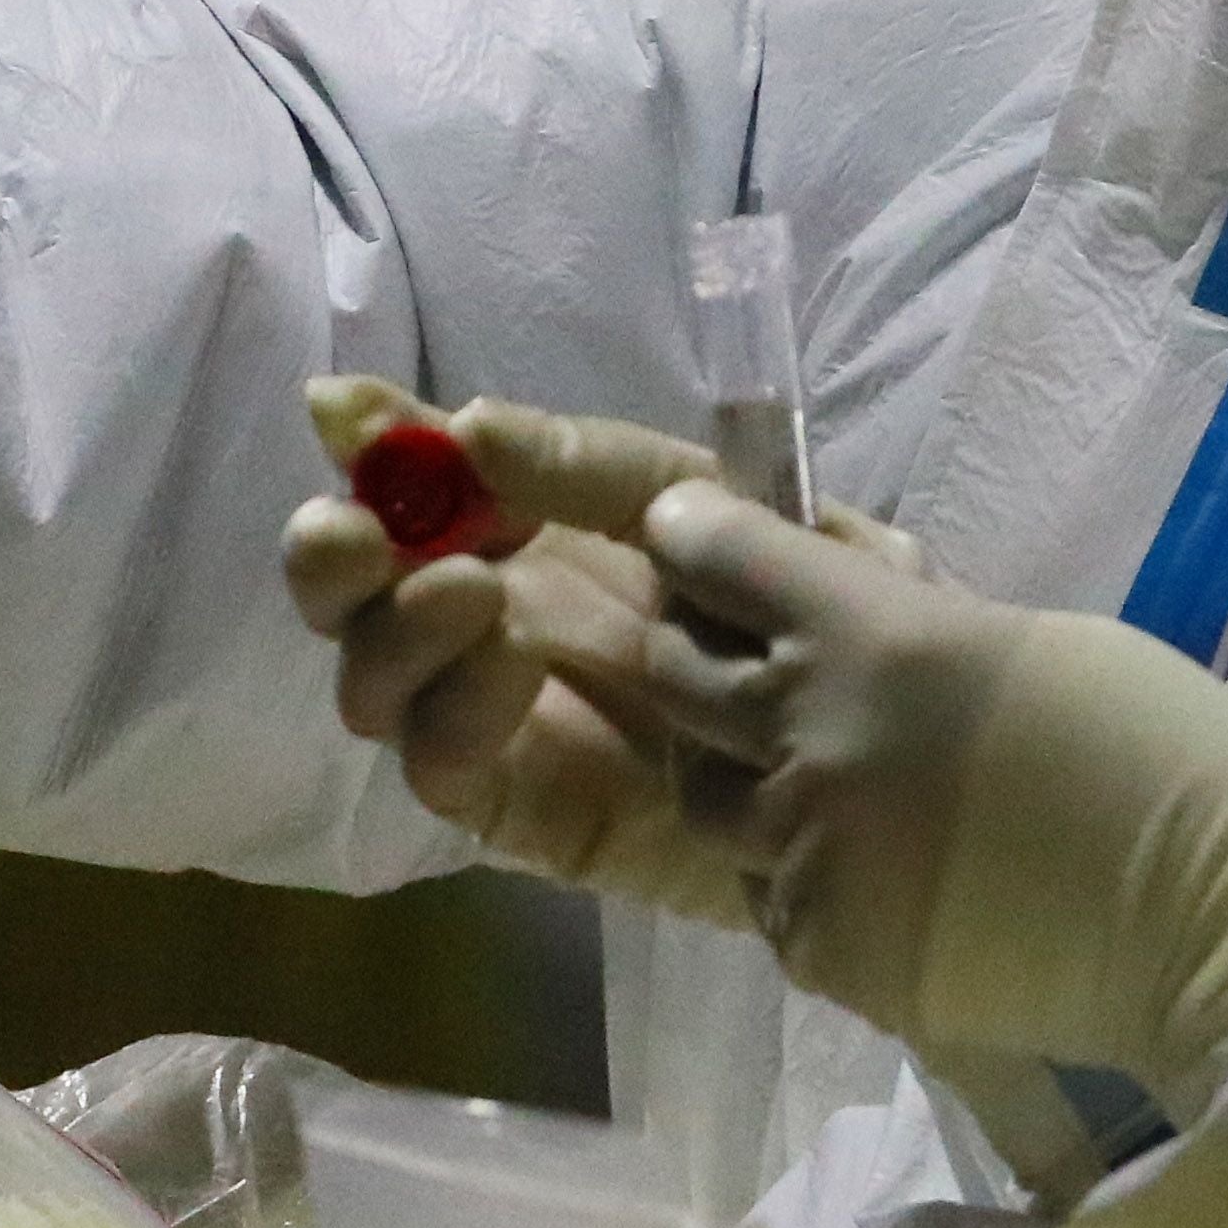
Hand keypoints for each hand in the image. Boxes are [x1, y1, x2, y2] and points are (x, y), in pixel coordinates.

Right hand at [285, 392, 786, 926]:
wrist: (897, 756)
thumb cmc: (818, 611)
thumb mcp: (720, 502)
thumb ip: (597, 467)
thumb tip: (463, 425)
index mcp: (528, 526)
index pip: (412, 481)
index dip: (368, 446)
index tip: (358, 420)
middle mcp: (488, 617)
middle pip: (352, 590)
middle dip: (329, 552)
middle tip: (359, 530)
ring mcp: (492, 717)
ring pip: (372, 680)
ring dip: (395, 625)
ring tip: (472, 587)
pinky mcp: (518, 806)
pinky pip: (439, 762)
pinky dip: (451, 708)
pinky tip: (509, 662)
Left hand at [553, 477, 1227, 1104]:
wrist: (1218, 923)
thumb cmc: (1162, 752)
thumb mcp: (1031, 638)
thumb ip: (913, 619)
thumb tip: (843, 592)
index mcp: (872, 639)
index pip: (720, 556)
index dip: (692, 532)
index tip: (685, 526)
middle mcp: (810, 741)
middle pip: (673, 676)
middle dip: (689, 650)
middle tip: (728, 653)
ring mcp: (806, 857)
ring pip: (708, 802)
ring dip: (740, 776)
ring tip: (811, 779)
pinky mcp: (822, 952)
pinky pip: (768, 897)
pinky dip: (800, 875)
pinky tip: (874, 871)